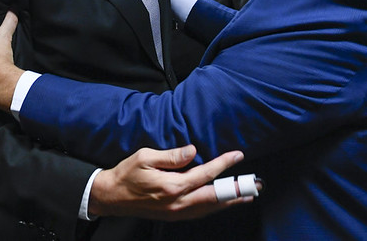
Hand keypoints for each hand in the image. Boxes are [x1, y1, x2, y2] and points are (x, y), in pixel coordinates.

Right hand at [90, 144, 259, 220]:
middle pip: (214, 197)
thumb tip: (193, 151)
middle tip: (256, 185)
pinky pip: (201, 213)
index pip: (205, 174)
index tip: (237, 155)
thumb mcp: (145, 157)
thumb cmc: (126, 174)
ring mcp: (176, 212)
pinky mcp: (174, 216)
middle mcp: (177, 203)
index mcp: (171, 186)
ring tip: (247, 195)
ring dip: (230, 202)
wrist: (111, 197)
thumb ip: (172, 156)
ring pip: (210, 209)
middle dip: (237, 190)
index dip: (223, 164)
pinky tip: (223, 203)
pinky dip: (216, 208)